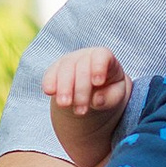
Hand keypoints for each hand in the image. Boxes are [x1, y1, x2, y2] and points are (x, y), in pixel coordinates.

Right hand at [42, 43, 129, 165]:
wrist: (95, 92)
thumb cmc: (109, 90)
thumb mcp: (116, 95)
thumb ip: (110, 97)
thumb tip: (97, 100)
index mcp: (104, 58)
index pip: (101, 56)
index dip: (98, 67)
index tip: (97, 82)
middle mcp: (85, 56)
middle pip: (82, 67)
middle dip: (80, 89)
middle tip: (81, 111)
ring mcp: (69, 61)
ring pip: (65, 69)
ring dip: (64, 88)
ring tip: (65, 105)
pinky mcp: (55, 70)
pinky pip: (50, 73)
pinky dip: (49, 82)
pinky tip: (49, 92)